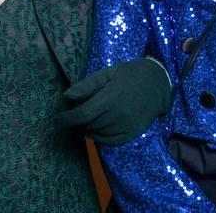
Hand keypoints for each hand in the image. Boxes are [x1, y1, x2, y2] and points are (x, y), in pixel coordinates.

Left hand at [55, 57, 171, 144]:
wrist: (157, 83)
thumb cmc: (129, 74)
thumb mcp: (107, 73)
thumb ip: (87, 86)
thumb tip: (66, 97)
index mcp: (110, 97)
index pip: (83, 114)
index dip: (68, 118)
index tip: (58, 118)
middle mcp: (118, 114)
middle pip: (89, 124)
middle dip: (78, 120)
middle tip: (76, 112)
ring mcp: (127, 125)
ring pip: (99, 132)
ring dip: (89, 127)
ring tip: (90, 116)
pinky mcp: (133, 132)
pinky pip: (111, 141)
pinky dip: (99, 138)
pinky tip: (94, 130)